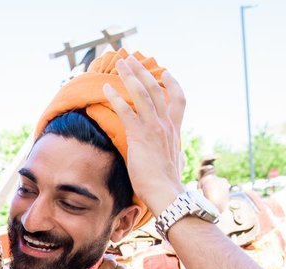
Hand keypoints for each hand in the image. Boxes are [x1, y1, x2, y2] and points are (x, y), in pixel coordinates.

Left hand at [103, 58, 187, 214]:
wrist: (167, 193)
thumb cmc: (166, 185)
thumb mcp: (171, 163)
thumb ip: (169, 153)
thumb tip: (168, 156)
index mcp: (175, 131)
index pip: (178, 101)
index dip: (172, 84)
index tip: (165, 73)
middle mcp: (166, 125)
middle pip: (157, 90)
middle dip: (144, 72)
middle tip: (133, 59)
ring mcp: (154, 128)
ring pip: (143, 94)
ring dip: (130, 76)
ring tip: (120, 63)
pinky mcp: (140, 135)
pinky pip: (126, 110)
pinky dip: (116, 98)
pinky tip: (106, 89)